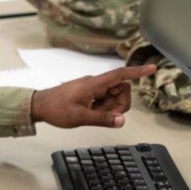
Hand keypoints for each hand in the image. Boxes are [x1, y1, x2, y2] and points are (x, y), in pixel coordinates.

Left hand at [31, 64, 155, 127]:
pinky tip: (89, 114)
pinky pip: (104, 100)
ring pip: (113, 97)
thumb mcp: (80, 117)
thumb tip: (122, 121)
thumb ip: (102, 119)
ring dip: (109, 109)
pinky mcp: (89, 94)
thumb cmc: (56, 109)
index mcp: (93, 84)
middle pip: (121, 90)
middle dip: (118, 105)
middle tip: (103, 116)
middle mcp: (95, 83)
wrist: (39, 106)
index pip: (119, 75)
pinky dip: (102, 109)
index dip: (136, 72)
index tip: (152, 68)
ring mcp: (92, 89)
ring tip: (91, 115)